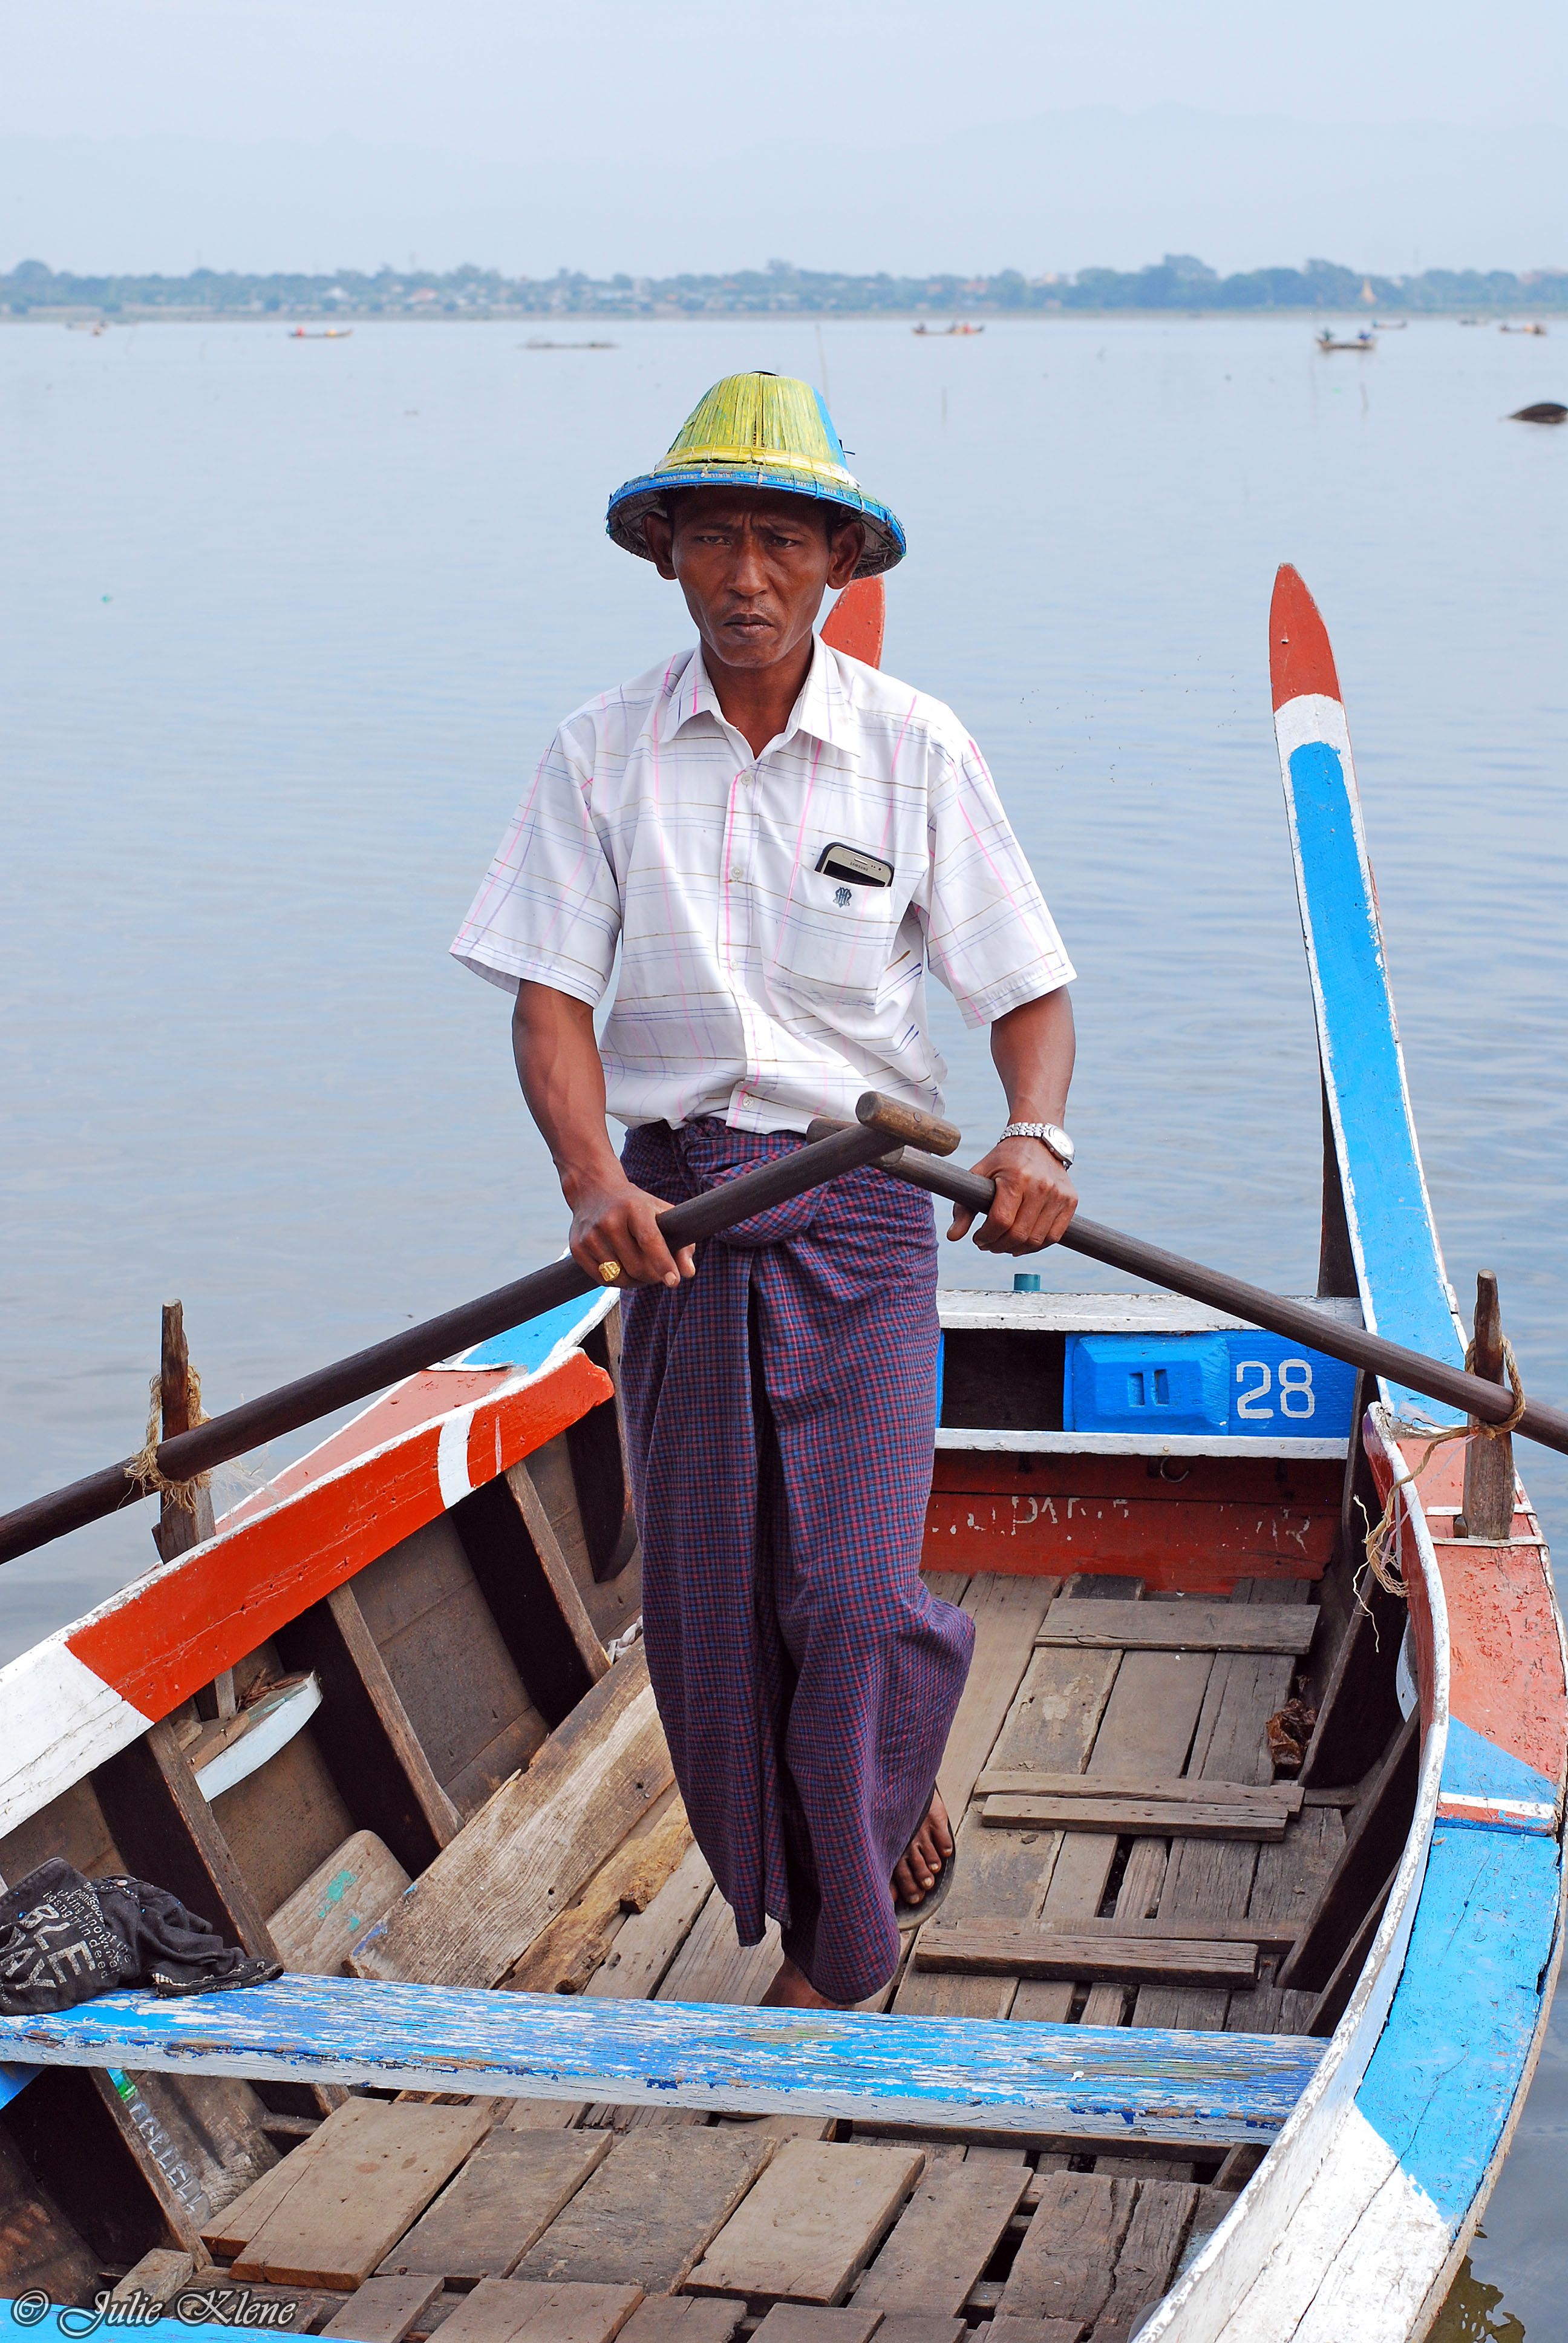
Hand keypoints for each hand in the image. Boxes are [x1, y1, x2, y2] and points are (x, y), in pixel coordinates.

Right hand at [564, 1172, 696, 1288]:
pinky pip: (602, 1279)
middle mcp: (609, 1221)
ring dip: (635, 1282)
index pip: (650, 1240)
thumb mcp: (661, 1214)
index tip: (674, 1281)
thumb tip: (688, 1273)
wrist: (594, 1190)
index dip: (663, 1263)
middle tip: (658, 1273)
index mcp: (634, 1208)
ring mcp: (590, 1235)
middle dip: (652, 1276)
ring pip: (619, 1277)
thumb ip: (681, 1243)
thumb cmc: (636, 1206)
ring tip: (640, 1270)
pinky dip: (616, 1281)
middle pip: (636, 1265)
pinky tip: (621, 1267)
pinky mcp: (577, 1248)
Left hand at [947, 1135, 1077, 1253]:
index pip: (1001, 1221)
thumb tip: (952, 1237)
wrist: (1038, 1140)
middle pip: (1018, 1234)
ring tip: (1003, 1245)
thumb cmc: (1004, 1160)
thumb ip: (964, 1207)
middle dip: (998, 1246)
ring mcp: (1059, 1194)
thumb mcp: (979, 1174)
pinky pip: (1054, 1236)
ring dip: (1016, 1249)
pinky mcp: (1070, 1201)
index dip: (986, 1237)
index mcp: (1017, 1178)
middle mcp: (1041, 1186)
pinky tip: (1022, 1244)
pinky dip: (1036, 1246)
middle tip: (988, 1245)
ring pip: (1037, 1240)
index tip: (977, 1239)